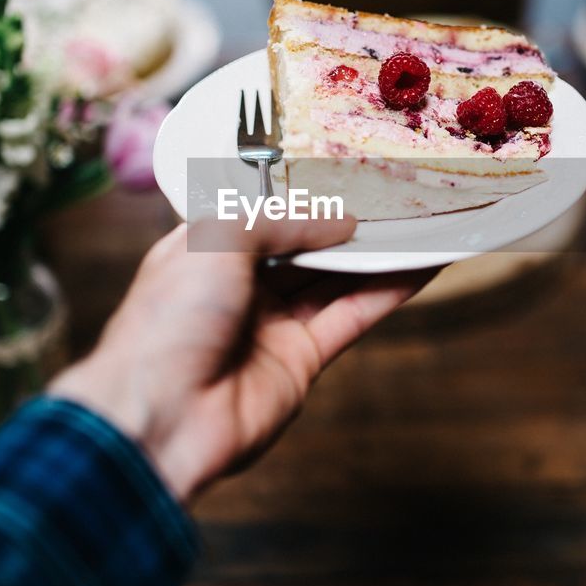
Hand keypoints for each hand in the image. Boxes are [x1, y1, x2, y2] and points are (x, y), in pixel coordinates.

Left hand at [49, 216, 436, 503]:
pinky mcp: (303, 361)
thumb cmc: (169, 320)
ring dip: (378, 253)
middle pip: (306, 246)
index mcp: (206, 250)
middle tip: (398, 190)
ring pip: (336, 279)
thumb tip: (340, 222)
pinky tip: (422, 265)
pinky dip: (388, 291)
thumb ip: (281, 222)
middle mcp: (241, 285)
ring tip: (424, 219)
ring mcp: (273, 324)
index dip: (304, 193)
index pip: (263, 213)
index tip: (348, 168)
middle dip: (349, 222)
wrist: (160, 417)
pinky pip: (352, 316)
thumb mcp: (217, 242)